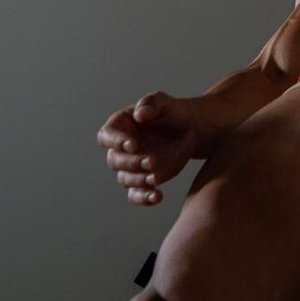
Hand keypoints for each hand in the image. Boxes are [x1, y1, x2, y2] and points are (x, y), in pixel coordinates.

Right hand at [97, 91, 199, 206]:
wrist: (192, 129)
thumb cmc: (173, 111)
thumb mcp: (164, 102)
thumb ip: (151, 104)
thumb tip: (139, 114)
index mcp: (120, 126)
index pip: (107, 136)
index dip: (116, 141)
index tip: (132, 144)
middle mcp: (122, 149)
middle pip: (115, 160)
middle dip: (131, 163)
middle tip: (151, 161)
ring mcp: (132, 166)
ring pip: (125, 179)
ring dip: (138, 180)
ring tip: (155, 178)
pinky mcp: (144, 180)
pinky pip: (137, 194)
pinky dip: (144, 198)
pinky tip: (157, 196)